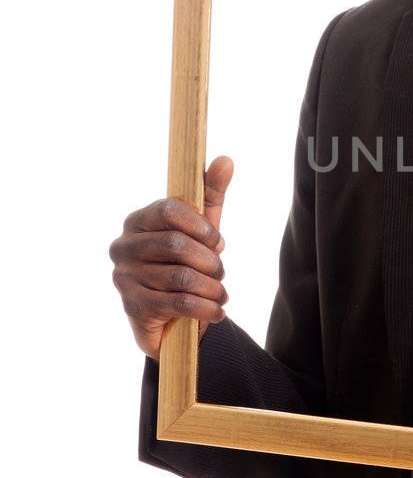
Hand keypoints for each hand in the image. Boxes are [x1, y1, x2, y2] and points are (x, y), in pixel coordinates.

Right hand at [109, 155, 232, 359]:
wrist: (174, 318)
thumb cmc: (187, 264)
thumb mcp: (202, 228)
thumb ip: (211, 193)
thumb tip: (225, 160)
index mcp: (137, 221)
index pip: (169, 210)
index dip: (201, 226)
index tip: (218, 242)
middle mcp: (123, 247)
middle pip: (177, 244)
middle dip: (210, 261)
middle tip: (220, 272)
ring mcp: (124, 278)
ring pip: (182, 276)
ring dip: (212, 287)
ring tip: (220, 293)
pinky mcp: (133, 307)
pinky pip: (180, 303)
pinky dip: (207, 308)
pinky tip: (216, 310)